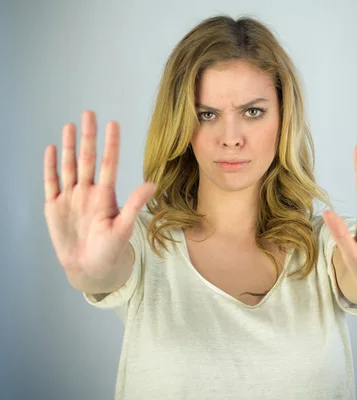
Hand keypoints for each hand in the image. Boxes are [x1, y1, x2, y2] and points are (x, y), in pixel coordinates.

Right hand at [44, 110, 155, 281]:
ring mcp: (71, 198)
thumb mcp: (124, 227)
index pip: (109, 164)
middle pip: (87, 159)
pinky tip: (51, 149)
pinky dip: (50, 166)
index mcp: (105, 195)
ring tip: (70, 125)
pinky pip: (51, 183)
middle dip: (88, 136)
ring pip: (69, 166)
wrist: (91, 268)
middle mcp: (88, 192)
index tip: (113, 123)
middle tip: (89, 113)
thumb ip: (134, 205)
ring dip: (68, 146)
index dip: (111, 144)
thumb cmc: (110, 249)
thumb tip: (151, 184)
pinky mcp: (54, 207)